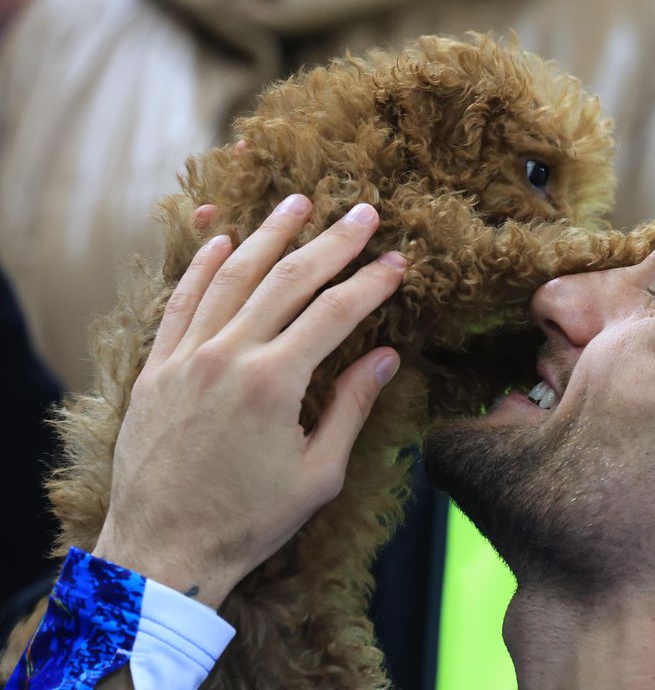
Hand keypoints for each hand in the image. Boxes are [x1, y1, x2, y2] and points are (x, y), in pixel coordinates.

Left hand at [93, 195, 405, 608]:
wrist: (165, 551)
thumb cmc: (250, 520)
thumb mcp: (319, 473)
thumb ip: (352, 406)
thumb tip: (388, 356)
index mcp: (275, 383)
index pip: (336, 312)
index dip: (372, 282)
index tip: (398, 261)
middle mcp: (229, 357)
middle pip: (289, 280)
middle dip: (332, 242)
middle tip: (363, 212)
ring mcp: (186, 358)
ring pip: (233, 277)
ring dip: (269, 235)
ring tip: (297, 203)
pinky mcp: (157, 369)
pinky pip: (181, 302)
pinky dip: (202, 266)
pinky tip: (222, 239)